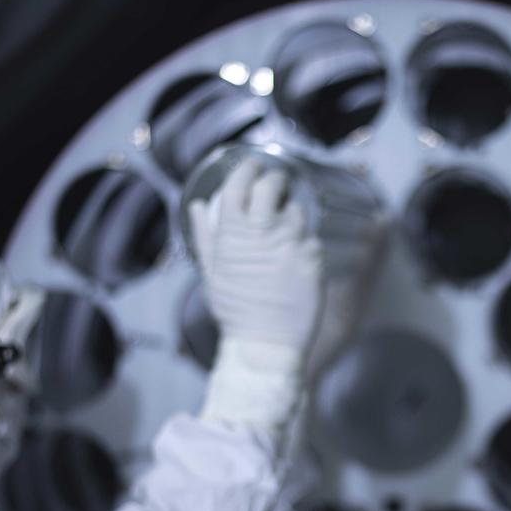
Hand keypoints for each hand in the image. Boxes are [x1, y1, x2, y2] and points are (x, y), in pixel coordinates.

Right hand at [189, 158, 324, 434]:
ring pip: (297, 212)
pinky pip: (311, 239)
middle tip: (277, 185)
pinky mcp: (314, 258)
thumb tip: (197, 203)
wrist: (266, 345)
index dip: (247, 170)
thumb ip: (206, 234)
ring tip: (284, 234)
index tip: (252, 166)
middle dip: (275, 180)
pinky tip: (295, 262)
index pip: (239, 184)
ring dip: (292, 215)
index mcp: (233, 233)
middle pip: (272, 186)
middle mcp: (263, 232)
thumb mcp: (211, 271)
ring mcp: (292, 244)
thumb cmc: (235, 310)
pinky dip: (304, 244)